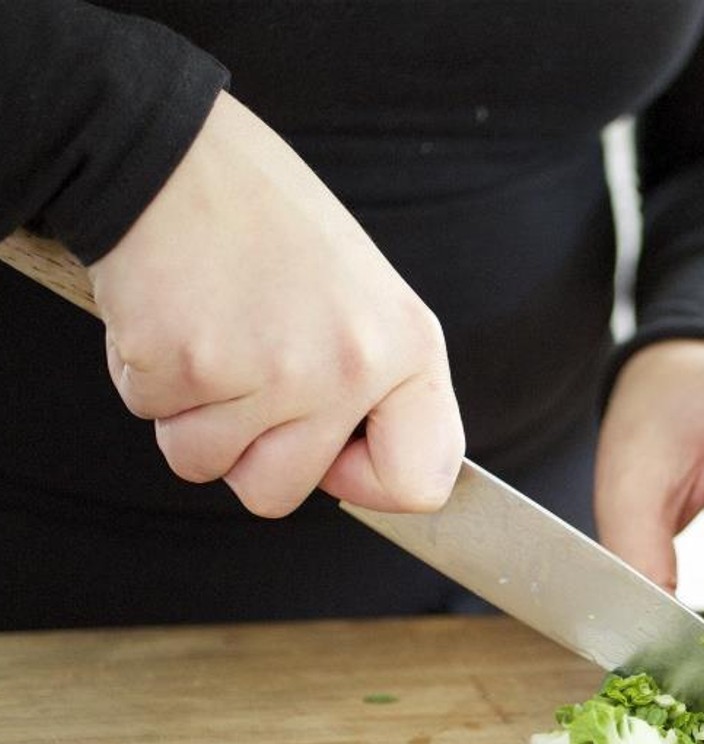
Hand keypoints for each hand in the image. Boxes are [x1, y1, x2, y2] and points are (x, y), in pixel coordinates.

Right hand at [87, 91, 464, 516]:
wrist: (171, 153)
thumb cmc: (266, 221)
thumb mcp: (363, 297)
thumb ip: (374, 384)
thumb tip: (363, 470)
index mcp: (407, 348)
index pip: (421, 482)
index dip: (366, 480)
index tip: (334, 446)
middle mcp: (349, 367)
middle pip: (280, 494)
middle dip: (246, 451)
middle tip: (244, 371)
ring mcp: (270, 371)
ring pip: (205, 464)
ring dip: (190, 413)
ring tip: (209, 332)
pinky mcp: (187, 364)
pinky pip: (151, 415)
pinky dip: (146, 374)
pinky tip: (171, 312)